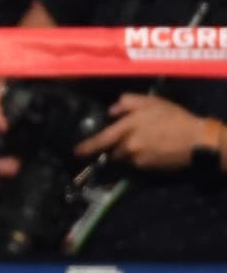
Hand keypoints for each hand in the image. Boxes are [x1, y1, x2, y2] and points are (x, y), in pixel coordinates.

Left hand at [73, 94, 204, 169]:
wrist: (197, 141)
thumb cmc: (173, 118)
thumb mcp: (150, 102)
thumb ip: (127, 103)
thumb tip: (111, 111)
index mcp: (126, 129)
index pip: (101, 140)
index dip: (87, 147)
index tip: (76, 152)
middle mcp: (128, 147)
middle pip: (111, 152)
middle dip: (112, 148)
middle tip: (123, 140)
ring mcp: (138, 160)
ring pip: (124, 159)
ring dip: (126, 153)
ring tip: (141, 144)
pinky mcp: (148, 170)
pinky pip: (136, 165)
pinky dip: (138, 159)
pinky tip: (150, 151)